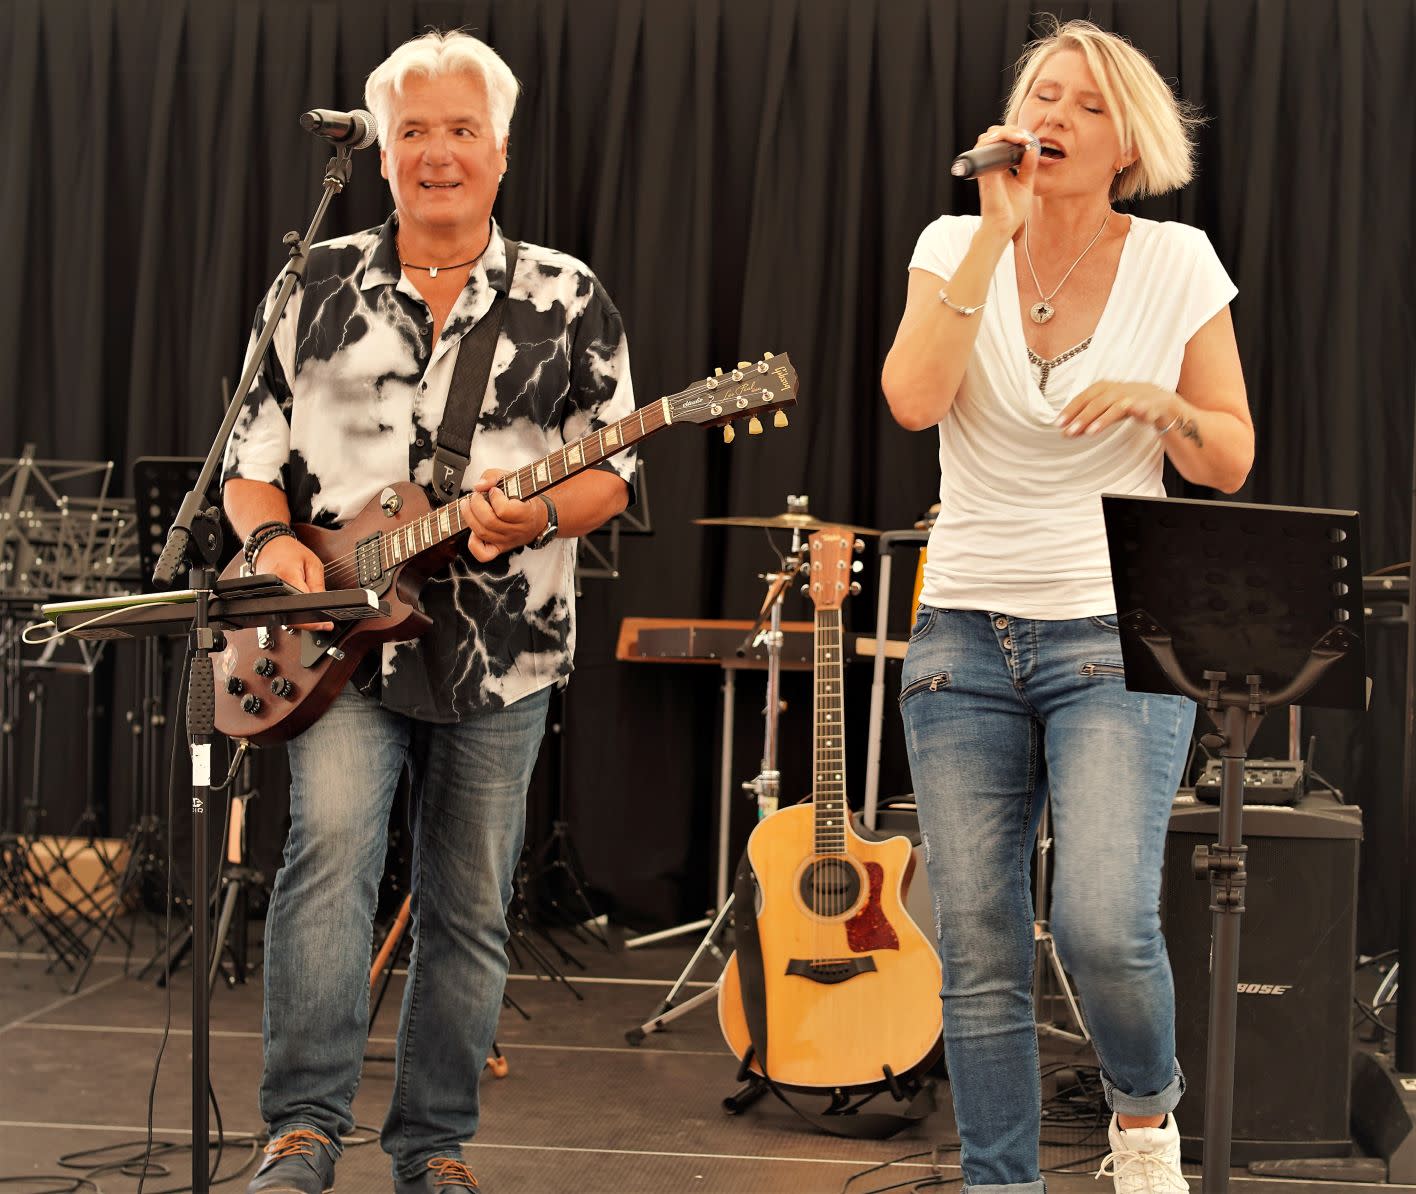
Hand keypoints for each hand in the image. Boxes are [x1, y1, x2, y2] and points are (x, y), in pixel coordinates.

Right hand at [252, 534, 332, 630]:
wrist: (269, 544)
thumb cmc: (290, 550)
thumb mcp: (313, 564)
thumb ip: (318, 585)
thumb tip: (324, 604)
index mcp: (287, 578)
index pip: (303, 605)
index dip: (316, 617)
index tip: (326, 624)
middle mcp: (274, 590)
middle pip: (292, 615)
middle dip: (309, 621)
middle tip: (323, 622)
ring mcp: (267, 596)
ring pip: (286, 615)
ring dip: (301, 617)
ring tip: (313, 612)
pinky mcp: (266, 598)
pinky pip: (281, 610)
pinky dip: (292, 611)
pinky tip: (301, 608)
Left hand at [463, 469, 548, 561]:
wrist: (538, 519)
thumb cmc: (525, 499)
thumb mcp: (513, 478)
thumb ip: (494, 476)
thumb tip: (479, 485)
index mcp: (526, 514)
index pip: (504, 510)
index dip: (494, 497)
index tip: (495, 490)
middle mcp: (516, 531)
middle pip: (489, 522)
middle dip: (476, 504)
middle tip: (476, 496)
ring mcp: (506, 542)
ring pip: (482, 533)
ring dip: (469, 516)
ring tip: (469, 505)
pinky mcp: (498, 549)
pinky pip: (483, 554)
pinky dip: (473, 543)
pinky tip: (473, 529)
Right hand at [973, 124, 1039, 240]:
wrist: (1004, 226)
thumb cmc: (1012, 211)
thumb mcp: (1025, 183)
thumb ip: (1028, 166)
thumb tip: (1032, 148)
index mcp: (999, 168)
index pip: (1001, 143)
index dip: (1013, 135)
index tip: (1028, 139)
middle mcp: (990, 166)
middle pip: (993, 136)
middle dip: (1010, 130)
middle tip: (1025, 136)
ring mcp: (986, 168)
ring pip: (988, 137)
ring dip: (1006, 132)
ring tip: (1022, 137)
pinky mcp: (985, 170)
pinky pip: (986, 147)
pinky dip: (1000, 138)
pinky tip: (1016, 140)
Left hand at [1056, 381, 1184, 438]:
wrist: (1158, 401)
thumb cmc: (1125, 405)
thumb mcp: (1104, 410)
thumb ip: (1087, 420)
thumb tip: (1066, 432)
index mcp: (1103, 388)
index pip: (1083, 398)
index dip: (1071, 410)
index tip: (1058, 424)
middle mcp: (1117, 390)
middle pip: (1097, 403)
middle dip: (1083, 418)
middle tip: (1070, 432)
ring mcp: (1134, 396)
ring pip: (1117, 407)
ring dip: (1104, 419)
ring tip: (1091, 432)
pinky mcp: (1150, 405)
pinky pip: (1144, 408)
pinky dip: (1140, 411)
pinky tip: (1134, 416)